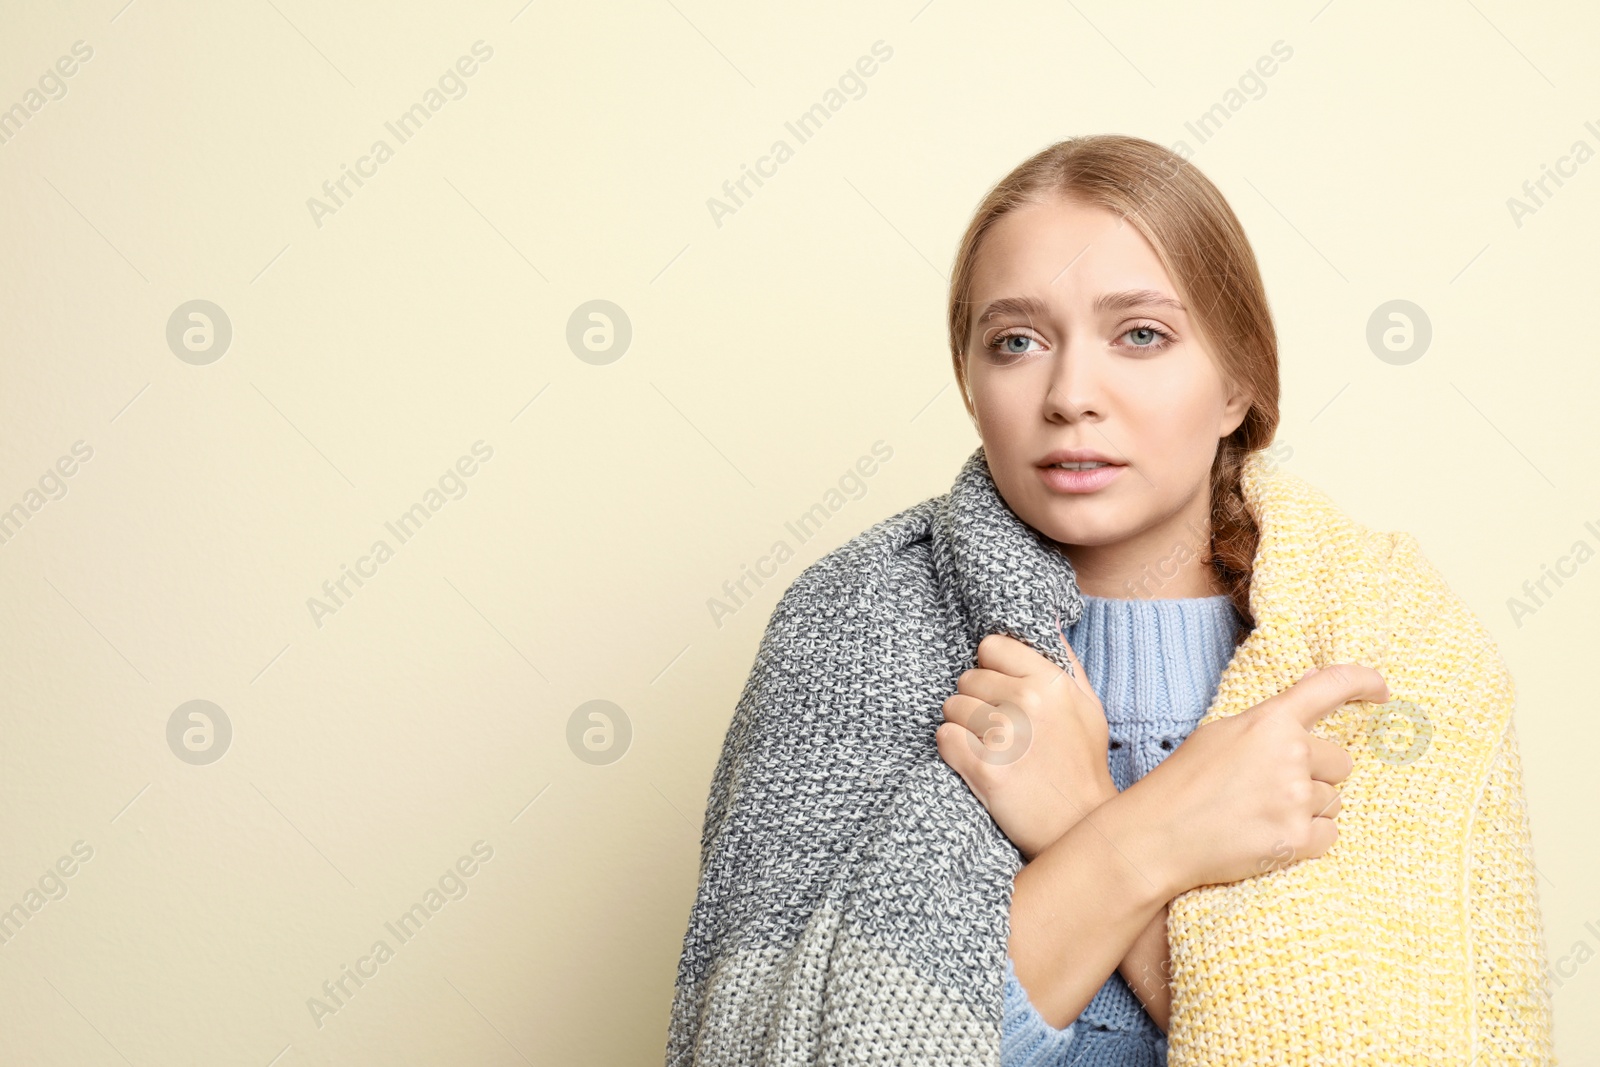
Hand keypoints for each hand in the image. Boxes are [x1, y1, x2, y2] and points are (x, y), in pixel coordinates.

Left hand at [935, 629, 1116, 859]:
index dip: (991, 668)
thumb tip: (1050, 621)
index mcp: (1052, 682)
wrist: (1079, 827)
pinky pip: (944, 738)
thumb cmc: (1081, 766)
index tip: (1001, 692)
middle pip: (967, 678)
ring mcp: (1005, 735)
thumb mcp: (1088, 708)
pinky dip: (954, 751)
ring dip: (964, 727)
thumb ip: (1066, 662)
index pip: (990, 646)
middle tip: (1000, 731)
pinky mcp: (985, 768)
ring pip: (952, 707)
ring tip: (992, 749)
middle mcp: (1028, 702)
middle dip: (976, 702)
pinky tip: (978, 764)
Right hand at [1117, 663, 1387, 897]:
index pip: (1329, 687)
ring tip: (1260, 814)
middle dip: (1315, 774)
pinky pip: (1330, 834)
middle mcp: (1290, 755)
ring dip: (1306, 808)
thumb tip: (1315, 684)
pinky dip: (1308, 838)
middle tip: (1271, 788)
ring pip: (1332, 800)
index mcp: (1269, 721)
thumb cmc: (1184, 782)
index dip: (1362, 682)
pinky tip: (1271, 835)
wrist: (1158, 836)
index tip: (1381, 690)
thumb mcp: (1222, 733)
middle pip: (1339, 761)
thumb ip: (1273, 716)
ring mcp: (1295, 799)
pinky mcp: (1297, 839)